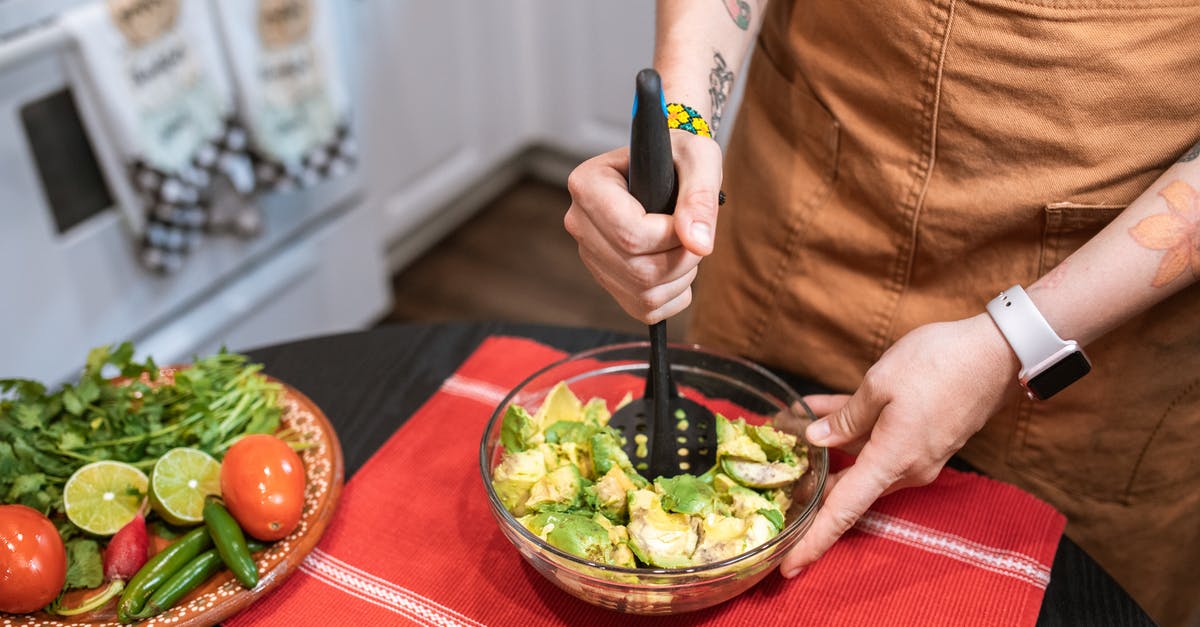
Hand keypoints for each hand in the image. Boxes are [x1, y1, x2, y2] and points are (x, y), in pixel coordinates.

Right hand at [564, 131, 723, 323]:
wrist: (668, 170)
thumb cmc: (678, 157)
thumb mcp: (698, 157)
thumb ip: (700, 196)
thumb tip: (698, 243)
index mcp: (588, 186)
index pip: (630, 234)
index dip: (671, 236)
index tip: (686, 217)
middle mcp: (580, 223)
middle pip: (638, 269)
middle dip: (682, 257)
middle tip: (694, 231)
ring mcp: (590, 256)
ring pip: (643, 293)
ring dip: (681, 275)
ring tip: (683, 243)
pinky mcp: (607, 282)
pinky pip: (646, 310)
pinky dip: (675, 294)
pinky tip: (674, 263)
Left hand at [780, 313, 1019, 576]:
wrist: (1000, 353)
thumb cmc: (939, 364)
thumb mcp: (880, 383)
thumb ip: (847, 417)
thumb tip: (819, 438)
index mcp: (892, 461)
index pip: (844, 512)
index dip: (814, 540)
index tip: (789, 567)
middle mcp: (907, 469)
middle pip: (850, 490)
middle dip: (811, 489)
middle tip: (774, 489)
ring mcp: (918, 455)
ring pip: (861, 460)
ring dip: (827, 450)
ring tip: (786, 429)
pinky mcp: (925, 438)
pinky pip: (879, 440)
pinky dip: (851, 428)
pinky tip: (818, 409)